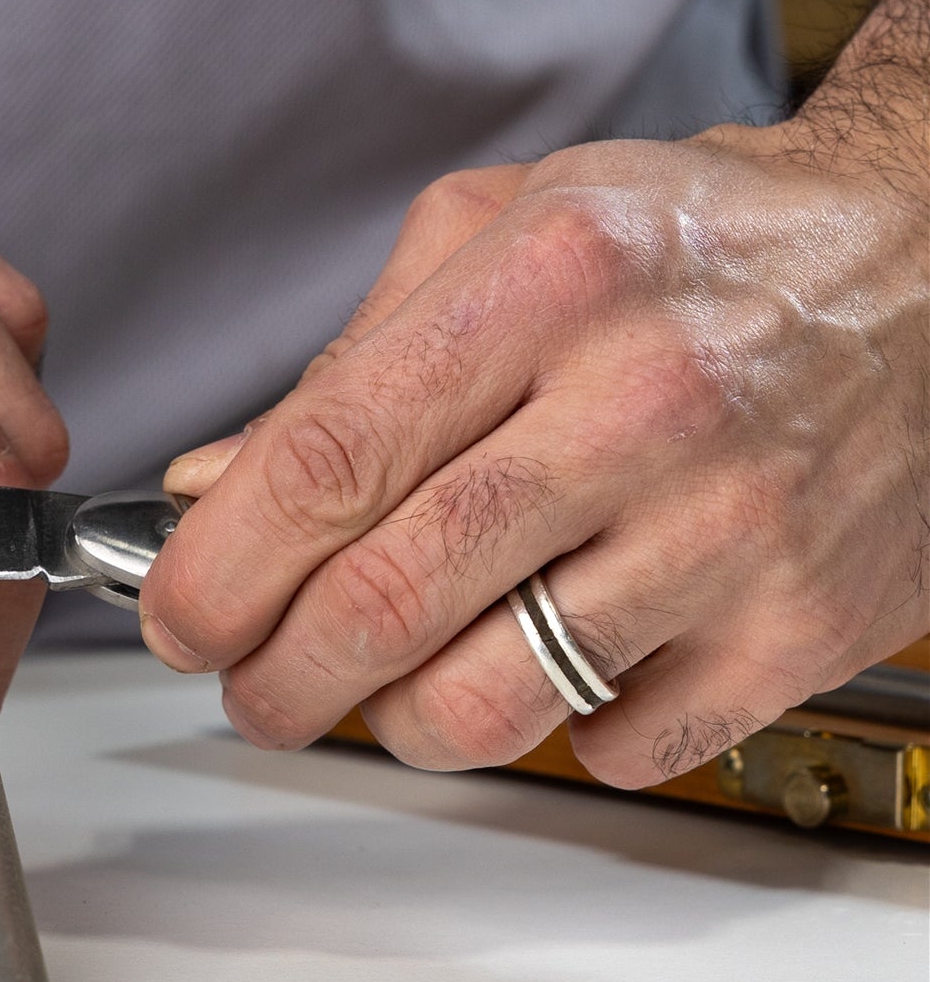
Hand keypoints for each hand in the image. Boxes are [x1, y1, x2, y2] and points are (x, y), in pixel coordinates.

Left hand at [142, 123, 929, 786]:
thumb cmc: (697, 247)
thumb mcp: (507, 231)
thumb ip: (349, 364)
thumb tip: (212, 488)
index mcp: (549, 284)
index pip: (325, 463)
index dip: (218, 567)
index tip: (179, 614)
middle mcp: (644, 404)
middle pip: (384, 605)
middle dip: (274, 679)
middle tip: (252, 686)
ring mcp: (733, 530)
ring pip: (484, 707)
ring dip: (391, 724)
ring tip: (385, 685)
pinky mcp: (801, 629)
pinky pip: (612, 750)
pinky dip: (553, 735)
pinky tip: (555, 665)